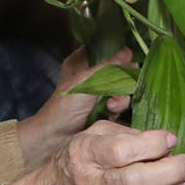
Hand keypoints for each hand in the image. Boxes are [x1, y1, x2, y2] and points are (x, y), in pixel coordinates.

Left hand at [18, 48, 133, 165]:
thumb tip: (128, 51)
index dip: (116, 50)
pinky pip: (121, 102)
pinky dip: (118, 107)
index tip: (127, 56)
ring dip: (120, 96)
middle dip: (122, 79)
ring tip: (111, 106)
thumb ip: (109, 67)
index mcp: (81, 61)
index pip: (102, 47)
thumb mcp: (87, 81)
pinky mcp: (105, 108)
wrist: (56, 137)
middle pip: (118, 68)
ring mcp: (100, 92)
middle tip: (120, 86)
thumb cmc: (64, 106)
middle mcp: (92, 74)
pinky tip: (111, 112)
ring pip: (123, 86)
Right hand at [38, 120, 184, 184]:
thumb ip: (124, 132)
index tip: (170, 139)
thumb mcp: (93, 135)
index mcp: (84, 153)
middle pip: (134, 181)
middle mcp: (90, 184)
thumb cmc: (79, 161)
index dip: (151, 145)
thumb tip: (161, 140)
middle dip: (169, 171)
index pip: (120, 150)